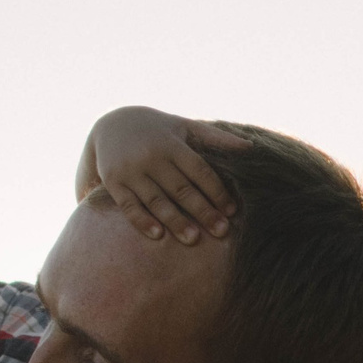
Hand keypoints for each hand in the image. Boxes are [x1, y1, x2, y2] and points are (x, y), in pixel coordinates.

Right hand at [77, 106, 249, 243]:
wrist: (111, 123)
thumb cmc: (158, 130)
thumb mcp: (185, 127)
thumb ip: (216, 138)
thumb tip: (251, 147)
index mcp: (173, 144)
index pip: (200, 171)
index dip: (217, 192)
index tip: (231, 211)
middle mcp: (152, 157)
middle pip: (182, 189)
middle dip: (202, 211)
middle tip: (221, 232)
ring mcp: (131, 170)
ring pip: (157, 200)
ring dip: (175, 221)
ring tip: (193, 239)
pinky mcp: (113, 182)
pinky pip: (129, 205)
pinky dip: (142, 220)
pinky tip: (158, 235)